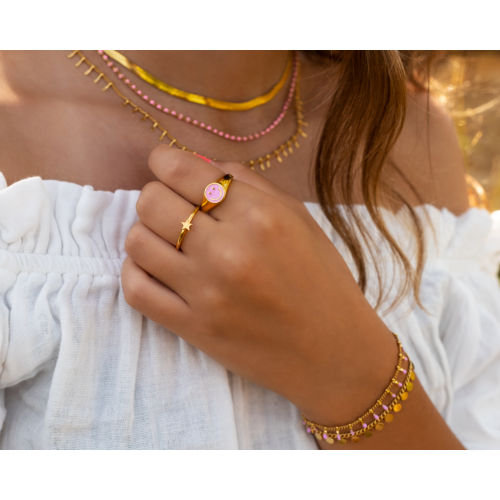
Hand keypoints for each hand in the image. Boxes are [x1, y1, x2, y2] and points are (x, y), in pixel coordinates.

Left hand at [121, 146, 396, 424]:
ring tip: (166, 239)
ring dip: (145, 233)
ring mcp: (206, 293)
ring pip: (137, 242)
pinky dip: (135, 270)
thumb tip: (196, 164)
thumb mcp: (298, 218)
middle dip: (156, 196)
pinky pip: (136, 289)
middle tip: (172, 206)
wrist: (332, 351)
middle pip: (151, 202)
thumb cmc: (322, 280)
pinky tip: (153, 266)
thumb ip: (249, 182)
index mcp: (260, 216)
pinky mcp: (193, 328)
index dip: (164, 160)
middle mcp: (228, 251)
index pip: (182, 171)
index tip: (165, 165)